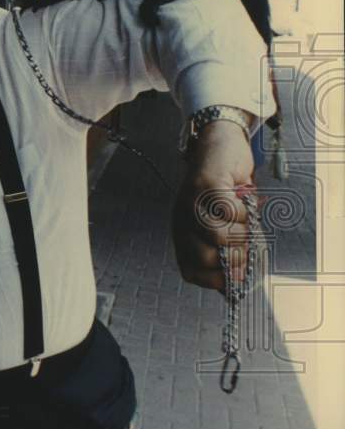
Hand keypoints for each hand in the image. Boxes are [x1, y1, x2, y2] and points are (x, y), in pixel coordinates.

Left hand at [172, 120, 255, 289]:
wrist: (217, 147)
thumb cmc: (224, 190)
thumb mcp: (223, 224)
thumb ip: (227, 249)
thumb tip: (237, 281)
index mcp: (183, 234)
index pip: (191, 271)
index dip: (216, 280)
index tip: (237, 278)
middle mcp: (182, 222)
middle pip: (205, 258)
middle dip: (234, 258)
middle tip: (246, 244)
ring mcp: (191, 204)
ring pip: (219, 237)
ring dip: (242, 232)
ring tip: (243, 218)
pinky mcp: (205, 187)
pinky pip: (230, 212)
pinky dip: (242, 210)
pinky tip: (240, 200)